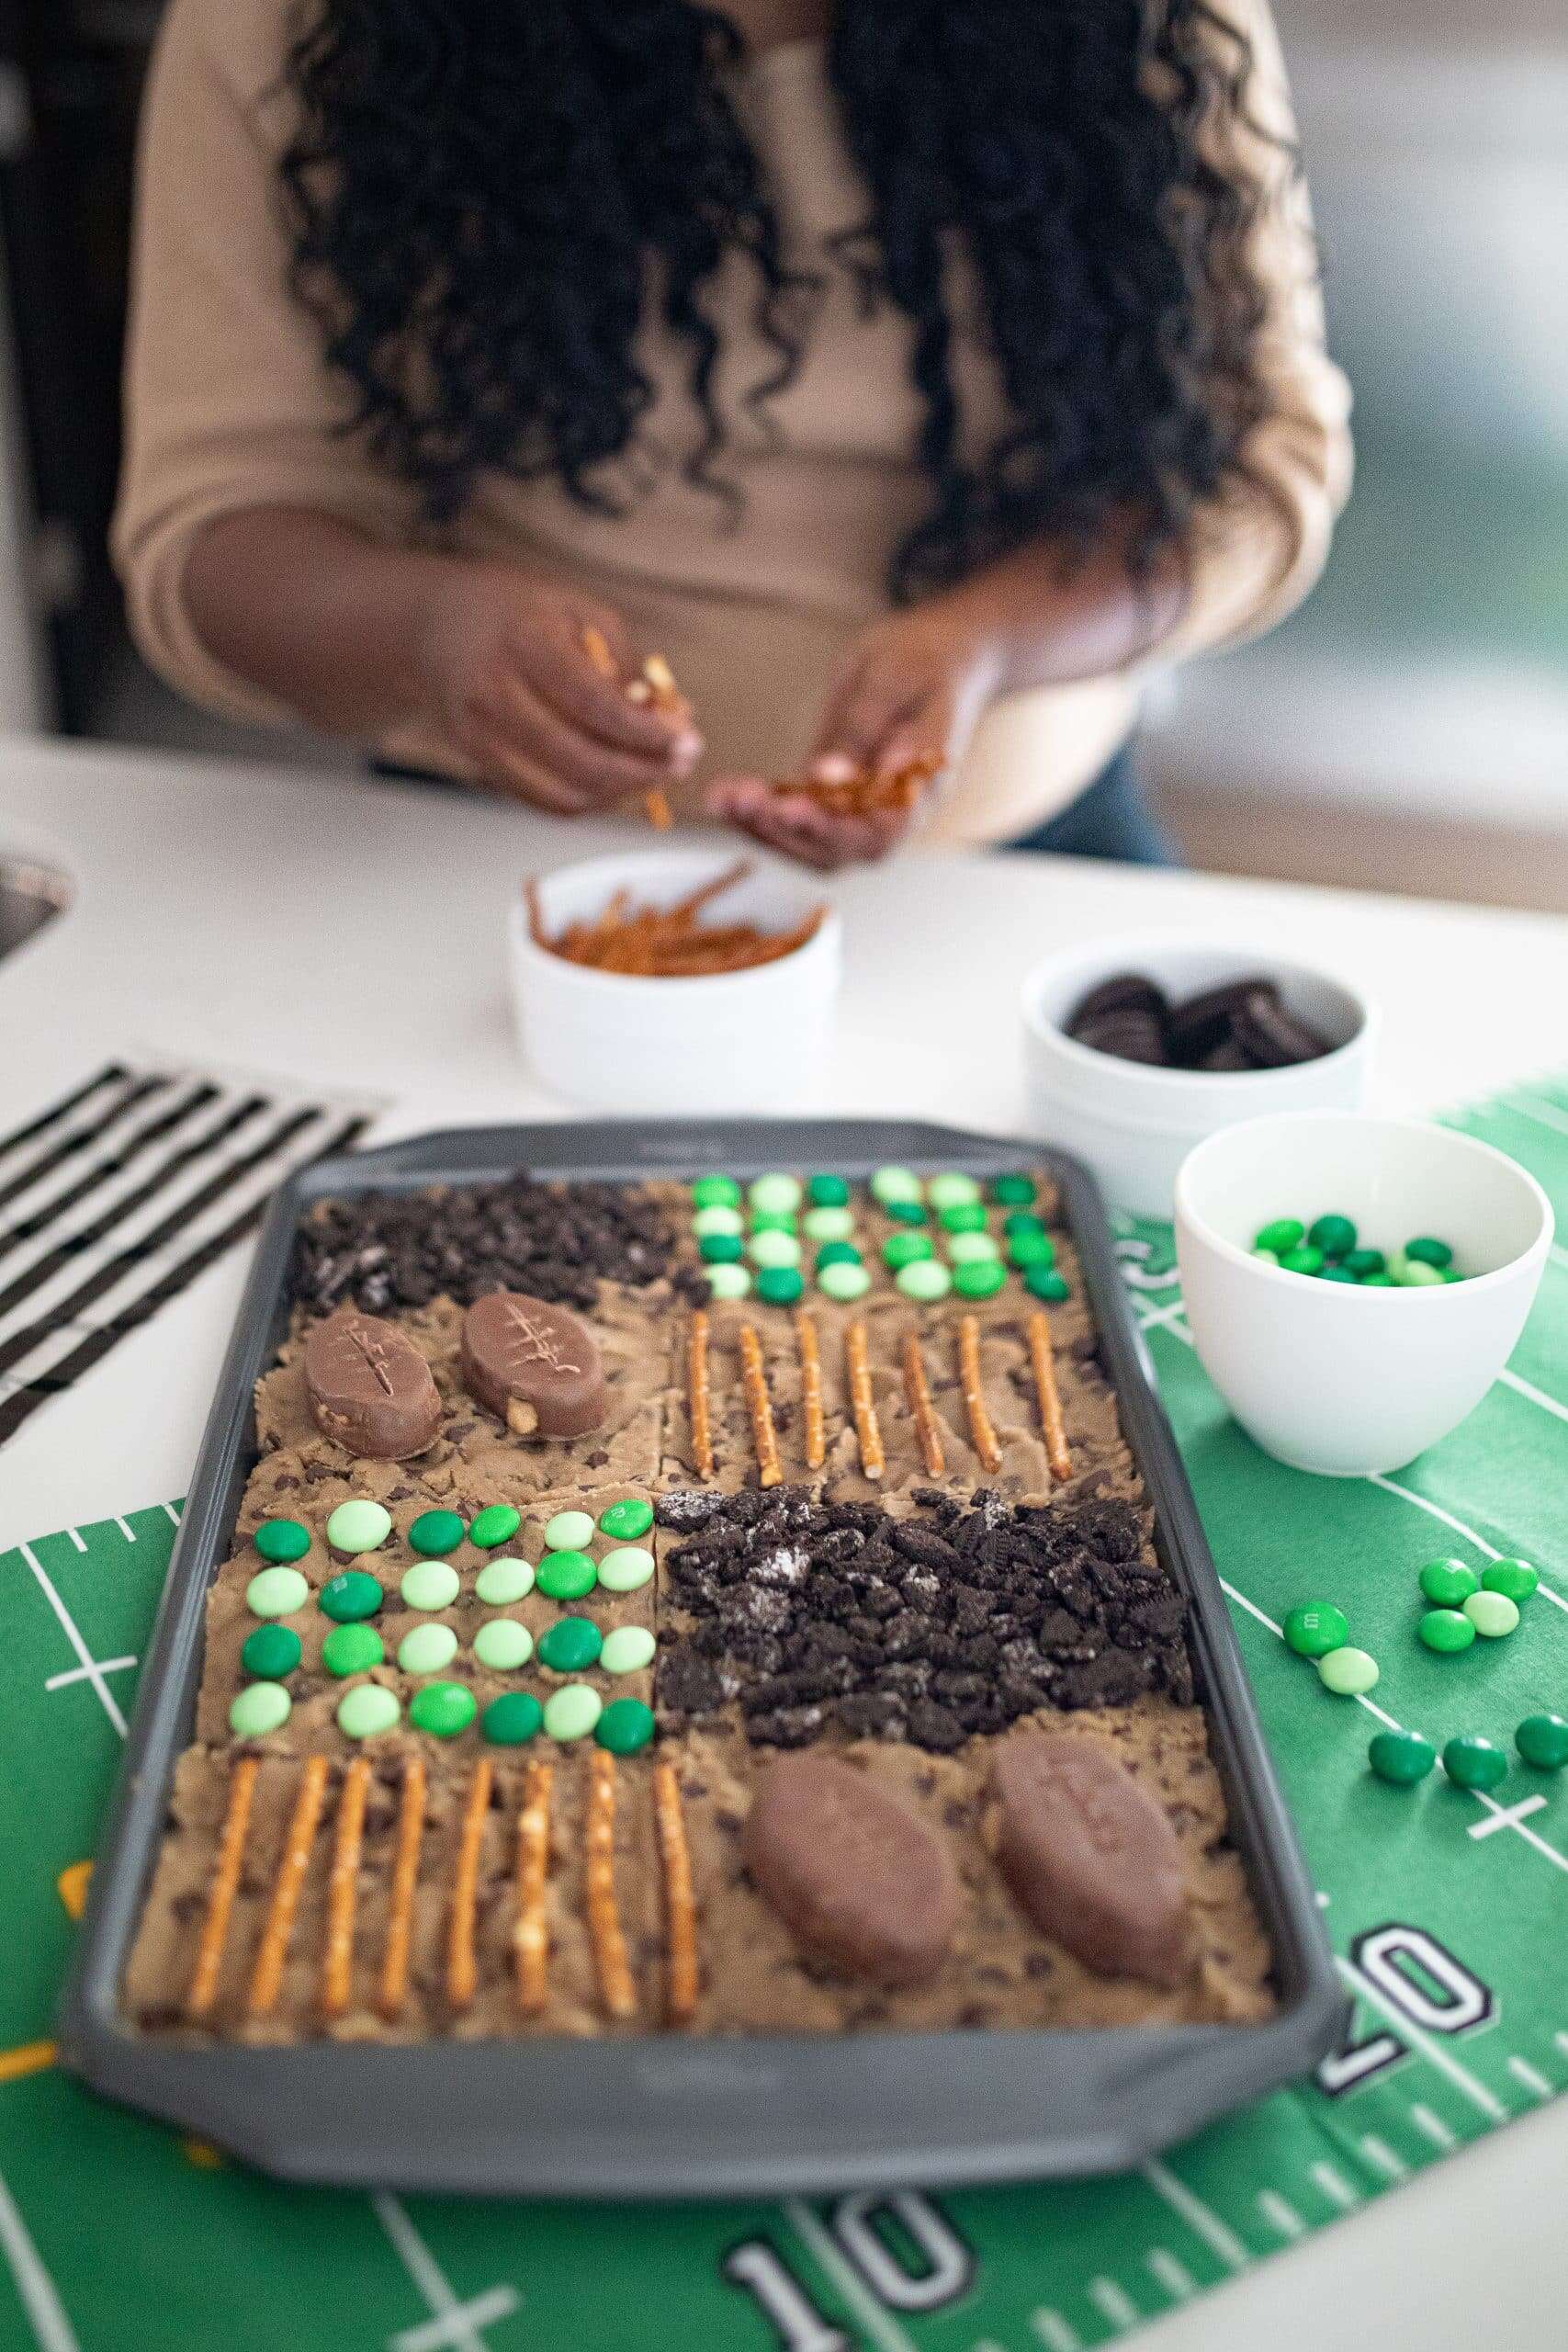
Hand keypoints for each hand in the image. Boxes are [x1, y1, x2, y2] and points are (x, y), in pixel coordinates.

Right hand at [416, 564, 701, 814]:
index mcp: (523, 644)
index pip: (594, 704)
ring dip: (619, 793)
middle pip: (580, 758)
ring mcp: (480, 735)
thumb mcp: (575, 610)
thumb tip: (678, 715)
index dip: (646, 733)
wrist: (433, 627)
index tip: (687, 742)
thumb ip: (626, 663)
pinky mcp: (478, 763)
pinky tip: (615, 783)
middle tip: (680, 763)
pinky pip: (543, 801)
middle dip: (642, 771)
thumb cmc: (511, 611)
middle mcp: (494, 694)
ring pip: (563, 792)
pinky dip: (588, 801)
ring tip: (652, 774)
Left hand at [708, 606, 1003, 868]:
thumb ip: (859, 729)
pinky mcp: (838, 798)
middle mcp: (894, 811)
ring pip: (812, 843)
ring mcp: (865, 809)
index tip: (792, 806)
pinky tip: (725, 796)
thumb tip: (824, 776)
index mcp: (922, 785)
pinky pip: (800, 820)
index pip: (879, 832)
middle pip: (838, 849)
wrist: (944, 655)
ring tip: (721, 798)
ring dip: (763, 827)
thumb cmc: (924, 660)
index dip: (833, 829)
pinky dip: (761, 812)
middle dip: (782, 829)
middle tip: (738, 799)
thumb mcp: (891, 678)